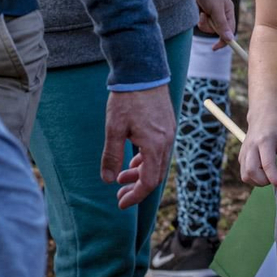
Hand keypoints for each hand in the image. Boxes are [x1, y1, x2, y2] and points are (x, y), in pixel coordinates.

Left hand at [103, 85, 174, 208]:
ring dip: (140, 174)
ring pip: (157, 163)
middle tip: (118, 195)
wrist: (144, 73)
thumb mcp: (114, 129)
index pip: (148, 181)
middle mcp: (166, 142)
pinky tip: (133, 160)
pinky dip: (146, 160)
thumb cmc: (127, 100)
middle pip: (155, 175)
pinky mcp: (166, 126)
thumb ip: (112, 156)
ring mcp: (168, 134)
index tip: (120, 203)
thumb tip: (107, 179)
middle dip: (137, 188)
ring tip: (121, 177)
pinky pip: (159, 151)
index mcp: (154, 145)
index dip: (135, 196)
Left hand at [194, 0, 235, 49]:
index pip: (229, 31)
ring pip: (209, 27)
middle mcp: (223, 13)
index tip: (214, 48)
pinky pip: (203, 22)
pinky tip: (199, 11)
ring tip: (201, 13)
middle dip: (210, 27)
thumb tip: (229, 39)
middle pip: (218, 31)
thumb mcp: (215, 9)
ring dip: (204, 23)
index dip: (224, 41)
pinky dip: (200, 20)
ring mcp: (214, 12)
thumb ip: (222, 24)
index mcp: (229, 12)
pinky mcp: (205, 11)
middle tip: (205, 18)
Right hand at [239, 107, 276, 189]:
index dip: (274, 178)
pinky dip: (254, 178)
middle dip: (264, 181)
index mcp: (265, 140)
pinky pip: (244, 174)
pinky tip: (263, 171)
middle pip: (251, 171)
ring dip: (258, 181)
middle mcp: (251, 147)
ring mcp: (243, 152)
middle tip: (275, 178)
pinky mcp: (240, 157)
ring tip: (269, 174)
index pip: (267, 164)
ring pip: (246, 175)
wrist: (263, 116)